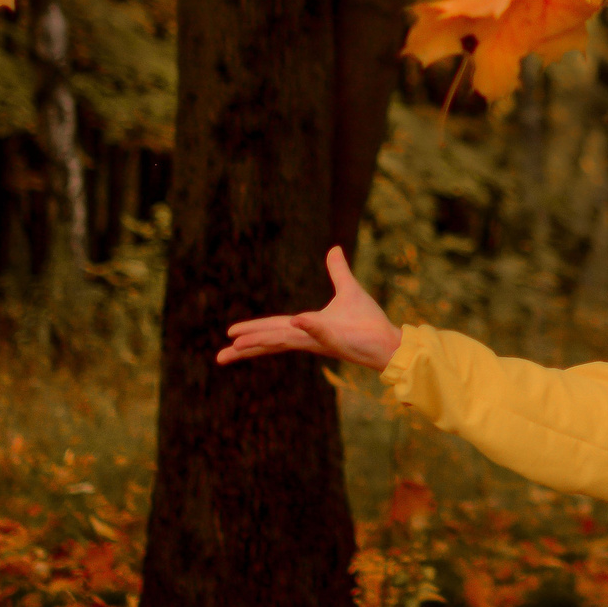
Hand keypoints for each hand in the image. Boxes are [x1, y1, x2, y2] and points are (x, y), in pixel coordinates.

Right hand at [216, 246, 402, 370]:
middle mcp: (309, 336)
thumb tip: (334, 249)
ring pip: (286, 339)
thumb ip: (338, 271)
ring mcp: (321, 339)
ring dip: (262, 341)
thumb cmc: (368, 321)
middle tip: (219, 357)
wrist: (388, 340)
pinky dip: (309, 325)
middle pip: (271, 340)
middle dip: (245, 347)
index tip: (230, 336)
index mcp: (307, 326)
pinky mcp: (337, 339)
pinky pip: (320, 330)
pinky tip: (297, 320)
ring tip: (236, 346)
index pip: (274, 328)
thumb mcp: (349, 289)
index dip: (253, 330)